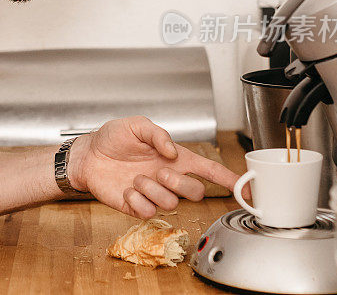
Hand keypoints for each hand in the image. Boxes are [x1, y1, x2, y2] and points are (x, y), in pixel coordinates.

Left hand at [68, 116, 245, 218]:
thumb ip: (157, 134)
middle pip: (196, 193)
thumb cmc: (113, 138)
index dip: (230, 180)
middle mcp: (168, 178)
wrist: (88, 156)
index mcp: (175, 159)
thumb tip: (173, 151)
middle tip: (160, 171)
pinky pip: (149, 212)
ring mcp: (154, 194)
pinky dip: (137, 199)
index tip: (247, 189)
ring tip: (136, 177)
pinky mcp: (137, 207)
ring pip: (172, 203)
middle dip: (180, 183)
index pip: (209, 171)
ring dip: (153, 189)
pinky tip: (127, 188)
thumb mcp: (136, 125)